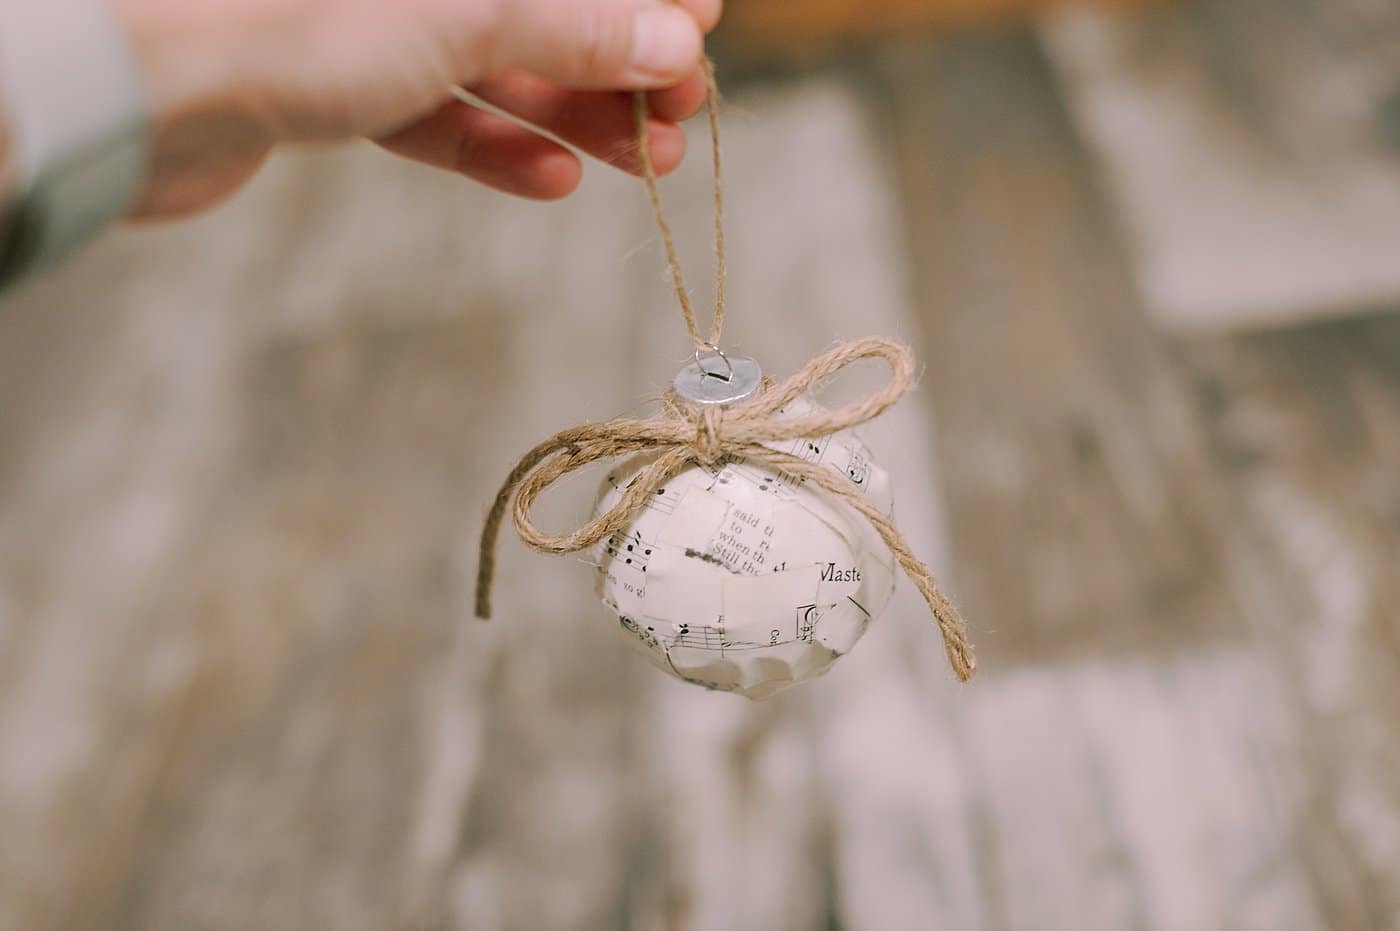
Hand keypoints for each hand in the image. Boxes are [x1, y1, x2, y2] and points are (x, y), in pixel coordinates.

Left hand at [113, 0, 719, 217]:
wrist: (135, 89)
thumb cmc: (288, 13)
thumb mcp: (466, 14)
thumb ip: (574, 25)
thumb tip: (676, 41)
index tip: (701, 29)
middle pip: (535, 6)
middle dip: (617, 62)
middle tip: (681, 120)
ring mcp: (363, 18)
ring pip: (492, 65)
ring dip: (573, 114)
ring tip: (644, 162)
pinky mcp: (330, 83)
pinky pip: (432, 114)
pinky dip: (493, 147)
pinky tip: (554, 180)